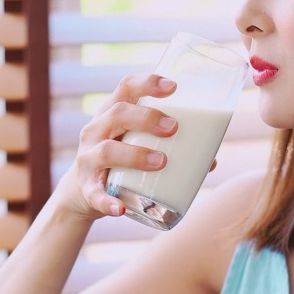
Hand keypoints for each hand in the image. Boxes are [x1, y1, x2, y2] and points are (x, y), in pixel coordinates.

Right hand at [54, 72, 185, 225]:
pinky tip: (119, 209)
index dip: (147, 83)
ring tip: (161, 162)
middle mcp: (96, 131)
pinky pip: (95, 194)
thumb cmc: (120, 162)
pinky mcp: (87, 188)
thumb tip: (211, 160)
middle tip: (174, 128)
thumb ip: (167, 146)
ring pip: (107, 151)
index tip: (173, 87)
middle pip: (118, 114)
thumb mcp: (135, 144)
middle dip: (147, 118)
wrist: (83, 193)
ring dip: (135, 155)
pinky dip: (107, 202)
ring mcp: (88, 159)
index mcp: (111, 114)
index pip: (125, 88)